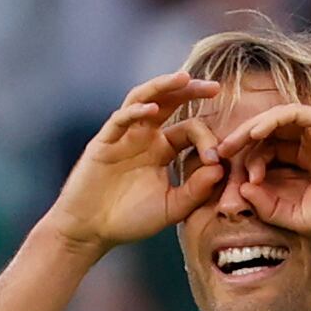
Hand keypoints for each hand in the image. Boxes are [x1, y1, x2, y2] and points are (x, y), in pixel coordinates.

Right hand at [40, 73, 224, 256]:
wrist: (90, 231)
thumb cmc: (129, 220)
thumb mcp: (171, 208)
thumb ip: (196, 191)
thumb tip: (220, 168)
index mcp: (162, 150)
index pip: (190, 129)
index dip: (206, 139)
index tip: (217, 158)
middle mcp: (144, 137)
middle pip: (169, 102)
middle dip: (191, 90)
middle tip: (215, 87)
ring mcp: (123, 136)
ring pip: (144, 99)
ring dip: (162, 87)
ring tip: (183, 78)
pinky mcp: (103, 142)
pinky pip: (120, 119)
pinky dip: (135, 111)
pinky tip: (152, 108)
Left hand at [211, 102, 310, 240]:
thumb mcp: (294, 214)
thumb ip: (267, 205)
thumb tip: (242, 189)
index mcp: (305, 162)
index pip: (269, 153)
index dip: (248, 163)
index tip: (232, 180)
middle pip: (268, 134)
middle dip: (242, 143)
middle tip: (219, 154)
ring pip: (277, 120)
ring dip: (251, 129)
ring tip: (231, 143)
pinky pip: (292, 112)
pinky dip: (270, 120)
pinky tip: (253, 134)